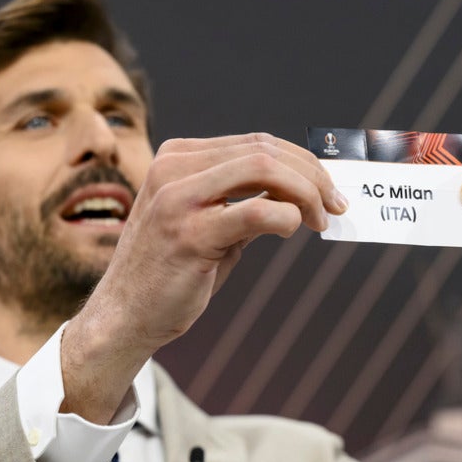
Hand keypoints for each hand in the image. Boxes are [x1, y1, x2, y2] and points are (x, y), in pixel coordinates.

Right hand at [62, 133, 346, 422]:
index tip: (328, 188)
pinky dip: (287, 217)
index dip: (301, 162)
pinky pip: (258, 212)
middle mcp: (173, 168)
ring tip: (322, 219)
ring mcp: (177, 198)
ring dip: (306, 192)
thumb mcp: (210, 224)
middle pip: (265, 151)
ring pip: (264, 169)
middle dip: (312, 175)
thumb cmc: (172, 272)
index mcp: (177, 158)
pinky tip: (291, 231)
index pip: (255, 144)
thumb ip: (245, 200)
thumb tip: (301, 191)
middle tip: (336, 204)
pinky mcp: (188, 233)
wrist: (125, 317)